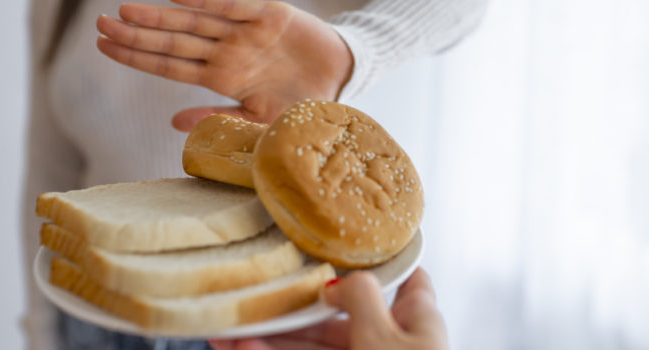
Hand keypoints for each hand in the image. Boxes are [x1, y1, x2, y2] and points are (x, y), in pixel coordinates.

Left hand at [96, 0, 353, 129]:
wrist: (343, 80)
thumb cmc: (302, 104)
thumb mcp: (261, 121)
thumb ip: (220, 119)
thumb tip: (173, 123)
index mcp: (223, 77)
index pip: (170, 66)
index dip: (138, 56)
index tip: (105, 47)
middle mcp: (227, 51)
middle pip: (174, 42)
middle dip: (138, 33)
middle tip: (101, 23)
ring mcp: (246, 32)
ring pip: (195, 22)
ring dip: (162, 16)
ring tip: (126, 10)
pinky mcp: (271, 14)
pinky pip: (235, 5)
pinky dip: (209, 1)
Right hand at [209, 267, 448, 349]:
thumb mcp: (384, 336)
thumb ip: (360, 298)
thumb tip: (336, 280)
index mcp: (416, 321)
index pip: (405, 280)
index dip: (380, 260)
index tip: (347, 244)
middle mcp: (390, 343)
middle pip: (337, 317)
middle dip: (292, 310)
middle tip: (252, 299)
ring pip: (312, 348)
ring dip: (272, 338)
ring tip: (232, 331)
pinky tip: (244, 348)